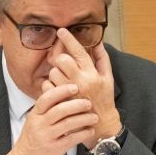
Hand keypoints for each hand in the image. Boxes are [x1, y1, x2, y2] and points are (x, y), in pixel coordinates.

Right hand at [11, 83, 96, 154]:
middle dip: (78, 104)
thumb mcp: (33, 124)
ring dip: (84, 119)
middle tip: (88, 103)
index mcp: (34, 116)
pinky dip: (83, 133)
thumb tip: (61, 98)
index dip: (62, 90)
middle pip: (60, 109)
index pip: (47, 98)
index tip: (75, 87)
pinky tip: (90, 131)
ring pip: (68, 123)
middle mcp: (39, 125)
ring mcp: (46, 137)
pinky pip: (72, 138)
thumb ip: (45, 112)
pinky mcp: (54, 149)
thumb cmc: (30, 144)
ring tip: (94, 117)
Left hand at [43, 28, 120, 148]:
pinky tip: (58, 89)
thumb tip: (97, 42)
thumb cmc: (104, 98)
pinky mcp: (60, 102)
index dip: (68, 39)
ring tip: (64, 80)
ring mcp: (68, 92)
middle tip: (64, 64)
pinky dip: (50, 85)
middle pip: (61, 60)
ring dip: (56, 73)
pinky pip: (47, 86)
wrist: (100, 123)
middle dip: (60, 59)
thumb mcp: (107, 77)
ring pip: (53, 73)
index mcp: (92, 74)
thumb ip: (102, 58)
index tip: (61, 31)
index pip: (78, 51)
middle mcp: (80, 81)